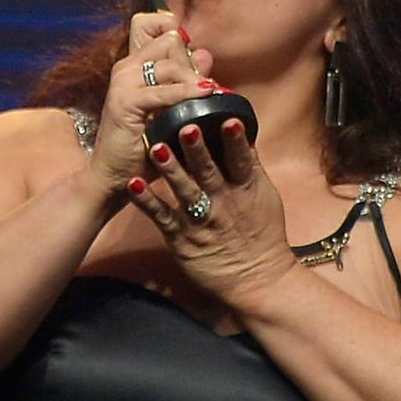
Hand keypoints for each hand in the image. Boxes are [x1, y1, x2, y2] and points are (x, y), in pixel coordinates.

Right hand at [90, 12, 214, 202]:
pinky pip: (164, 91)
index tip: (195, 62)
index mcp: (134, 64)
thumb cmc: (143, 146)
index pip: (158, 25)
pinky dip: (187, 93)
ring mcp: (123, 82)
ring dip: (193, 78)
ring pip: (169, 63)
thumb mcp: (169, 109)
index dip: (180, 38)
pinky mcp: (125, 102)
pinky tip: (206, 94)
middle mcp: (126, 67)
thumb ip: (185, 80)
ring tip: (211, 93)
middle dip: (191, 61)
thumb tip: (205, 54)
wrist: (116, 177)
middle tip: (206, 86)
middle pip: (169, 40)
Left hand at [128, 118, 298, 311]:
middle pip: (209, 171)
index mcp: (245, 191)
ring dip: (170, 169)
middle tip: (186, 125)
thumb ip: (252, 167)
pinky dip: (147, 201)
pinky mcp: (182, 239)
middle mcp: (222, 204)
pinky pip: (161, 217)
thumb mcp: (266, 198)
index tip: (229, 119)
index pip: (241, 161)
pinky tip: (134, 184)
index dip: (235, 140)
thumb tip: (246, 136)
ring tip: (157, 147)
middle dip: (197, 149)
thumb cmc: (264, 237)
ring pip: (184, 191)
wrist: (257, 282)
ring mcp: (201, 222)